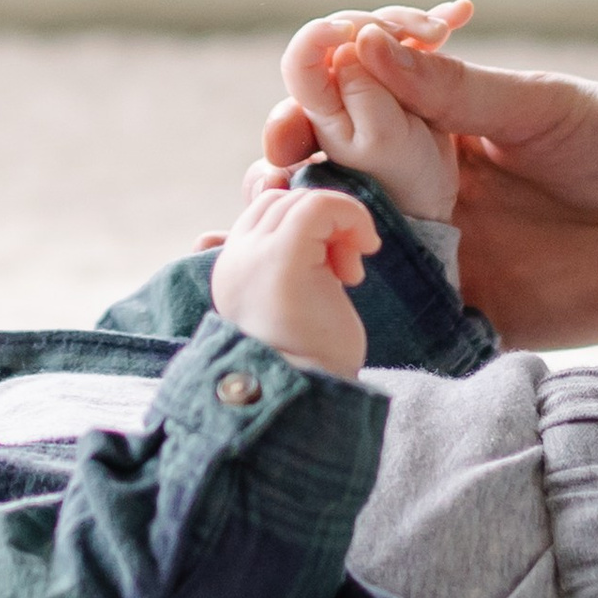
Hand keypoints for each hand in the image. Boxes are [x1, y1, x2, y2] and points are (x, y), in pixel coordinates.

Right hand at [208, 186, 378, 378]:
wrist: (314, 396)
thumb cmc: (314, 355)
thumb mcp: (299, 296)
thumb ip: (299, 256)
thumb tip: (312, 212)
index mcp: (232, 270)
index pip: (264, 210)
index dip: (305, 223)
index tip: (331, 262)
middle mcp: (234, 259)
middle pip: (283, 201)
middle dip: (323, 224)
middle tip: (345, 270)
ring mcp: (253, 256)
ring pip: (302, 200)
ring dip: (340, 226)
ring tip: (349, 273)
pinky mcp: (283, 257)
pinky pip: (319, 205)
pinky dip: (351, 216)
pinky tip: (365, 252)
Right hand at [267, 29, 597, 346]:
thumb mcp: (543, 104)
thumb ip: (457, 90)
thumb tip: (367, 47)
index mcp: (438, 127)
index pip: (348, 114)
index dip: (307, 114)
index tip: (287, 121)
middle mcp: (430, 191)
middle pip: (332, 188)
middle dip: (286, 185)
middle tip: (270, 188)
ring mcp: (450, 256)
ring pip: (355, 256)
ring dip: (308, 252)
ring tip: (268, 249)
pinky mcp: (479, 317)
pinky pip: (410, 327)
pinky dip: (360, 327)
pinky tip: (317, 326)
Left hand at [274, 0, 469, 222]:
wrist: (435, 202)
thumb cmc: (404, 181)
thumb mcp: (383, 141)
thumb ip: (363, 90)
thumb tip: (351, 41)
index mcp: (319, 109)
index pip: (301, 60)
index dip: (317, 36)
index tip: (351, 31)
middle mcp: (335, 90)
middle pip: (346, 36)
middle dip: (381, 27)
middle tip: (426, 37)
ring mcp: (366, 80)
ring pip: (378, 32)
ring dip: (411, 24)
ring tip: (444, 33)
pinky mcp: (397, 75)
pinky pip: (408, 40)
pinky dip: (433, 24)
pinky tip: (461, 12)